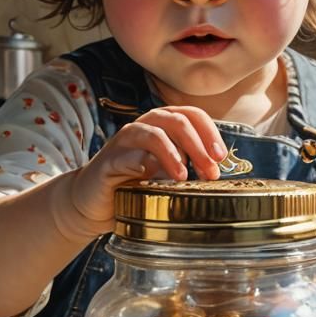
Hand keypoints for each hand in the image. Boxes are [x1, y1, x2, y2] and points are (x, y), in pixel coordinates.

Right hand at [69, 106, 227, 225]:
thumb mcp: (167, 174)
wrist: (94, 201)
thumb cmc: (134, 186)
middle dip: (199, 146)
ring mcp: (125, 141)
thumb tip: (217, 171)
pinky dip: (142, 163)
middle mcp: (144, 126)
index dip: (210, 133)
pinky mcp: (109, 160)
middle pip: (178, 121)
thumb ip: (189, 167)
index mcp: (163, 125)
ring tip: (183, 177)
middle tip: (210, 171)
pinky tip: (151, 176)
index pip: (193, 115)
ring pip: (154, 133)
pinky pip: (128, 156)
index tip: (221, 157)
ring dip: (174, 155)